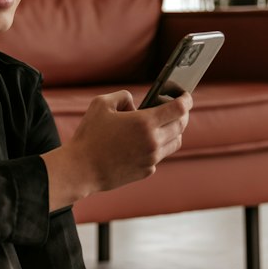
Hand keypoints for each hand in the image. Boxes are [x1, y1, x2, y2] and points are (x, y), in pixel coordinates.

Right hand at [68, 89, 191, 195]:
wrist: (81, 169)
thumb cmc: (89, 135)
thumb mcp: (101, 104)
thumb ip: (123, 97)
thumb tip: (136, 105)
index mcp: (144, 122)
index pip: (178, 108)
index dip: (186, 99)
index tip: (186, 96)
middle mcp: (153, 141)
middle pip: (181, 125)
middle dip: (183, 115)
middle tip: (179, 109)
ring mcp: (151, 159)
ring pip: (175, 142)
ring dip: (174, 131)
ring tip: (165, 125)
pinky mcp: (146, 171)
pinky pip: (160, 156)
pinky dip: (158, 147)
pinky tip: (145, 143)